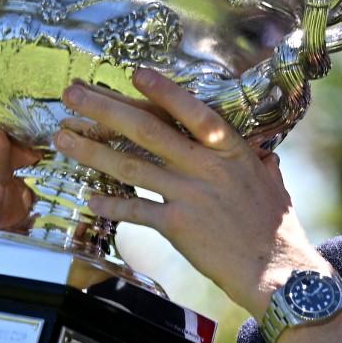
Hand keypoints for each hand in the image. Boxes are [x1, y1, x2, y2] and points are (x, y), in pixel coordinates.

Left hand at [54, 67, 327, 318]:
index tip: (133, 73)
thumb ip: (258, 162)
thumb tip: (260, 152)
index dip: (162, 90)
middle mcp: (207, 166)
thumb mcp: (271, 180)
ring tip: (65, 137)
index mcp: (231, 149)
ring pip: (132, 165)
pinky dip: (112, 204)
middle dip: (106, 109)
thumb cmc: (277, 226)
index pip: (191, 111)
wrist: (277, 269)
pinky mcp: (178, 226)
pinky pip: (136, 210)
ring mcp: (190, 195)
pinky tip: (89, 199)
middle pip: (147, 130)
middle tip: (75, 95)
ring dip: (93, 150)